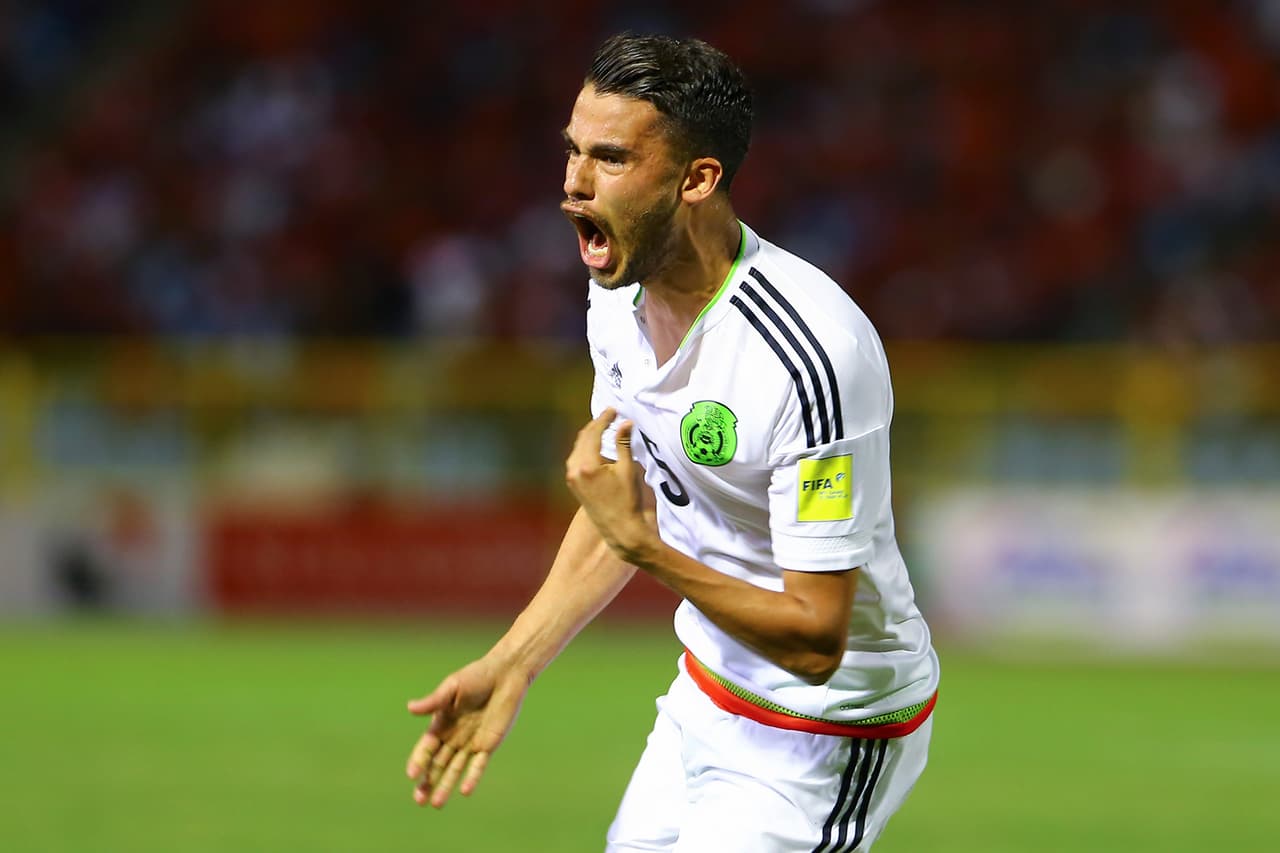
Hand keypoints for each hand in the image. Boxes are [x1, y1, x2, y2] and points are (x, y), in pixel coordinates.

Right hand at [405, 657, 528, 807]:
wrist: (505, 674)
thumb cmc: (476, 676)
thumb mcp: (452, 687)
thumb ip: (433, 701)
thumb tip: (410, 708)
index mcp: (441, 723)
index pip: (426, 747)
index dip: (418, 761)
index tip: (411, 775)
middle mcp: (453, 737)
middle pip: (437, 764)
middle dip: (428, 781)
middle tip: (418, 800)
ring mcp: (471, 743)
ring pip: (455, 769)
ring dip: (446, 786)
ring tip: (437, 804)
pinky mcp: (489, 744)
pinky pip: (479, 765)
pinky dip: (472, 777)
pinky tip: (464, 791)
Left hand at [565, 408, 655, 562]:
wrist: (620, 529)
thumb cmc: (627, 500)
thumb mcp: (627, 470)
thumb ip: (623, 444)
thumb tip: (625, 422)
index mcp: (587, 465)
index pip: (593, 434)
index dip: (604, 419)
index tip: (614, 410)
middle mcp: (574, 470)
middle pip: (583, 438)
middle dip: (596, 425)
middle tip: (610, 416)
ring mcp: (572, 478)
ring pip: (578, 448)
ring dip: (590, 436)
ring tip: (604, 427)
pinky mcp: (573, 484)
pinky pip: (576, 458)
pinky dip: (586, 448)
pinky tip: (596, 445)